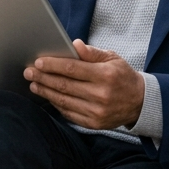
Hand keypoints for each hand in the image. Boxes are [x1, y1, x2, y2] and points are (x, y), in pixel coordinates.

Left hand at [24, 40, 144, 129]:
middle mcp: (101, 95)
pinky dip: (56, 104)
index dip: (53, 65)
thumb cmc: (123, 76)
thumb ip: (92, 53)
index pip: (72, 69)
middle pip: (64, 85)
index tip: (38, 62)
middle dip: (43, 78)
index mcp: (106, 75)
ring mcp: (97, 112)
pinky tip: (48, 96)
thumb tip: (73, 44)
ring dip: (45, 92)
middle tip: (29, 72)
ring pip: (63, 101)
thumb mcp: (113, 58)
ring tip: (34, 84)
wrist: (139, 102)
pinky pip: (69, 113)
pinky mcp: (93, 124)